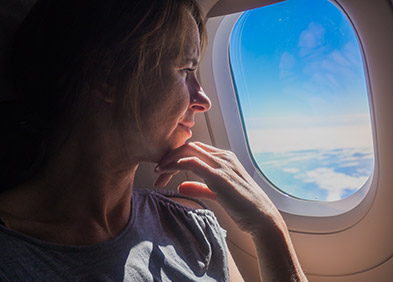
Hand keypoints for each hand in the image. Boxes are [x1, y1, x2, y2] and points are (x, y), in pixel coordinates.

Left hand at [154, 141, 283, 235]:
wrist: (261, 217)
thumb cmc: (243, 207)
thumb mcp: (217, 194)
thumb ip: (200, 188)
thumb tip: (181, 186)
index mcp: (224, 158)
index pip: (195, 150)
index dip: (176, 157)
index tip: (164, 170)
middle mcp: (223, 157)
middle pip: (189, 147)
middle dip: (170, 157)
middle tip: (157, 172)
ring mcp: (222, 164)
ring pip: (188, 151)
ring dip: (169, 160)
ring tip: (158, 173)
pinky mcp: (219, 175)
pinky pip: (192, 162)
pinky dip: (175, 164)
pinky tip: (165, 172)